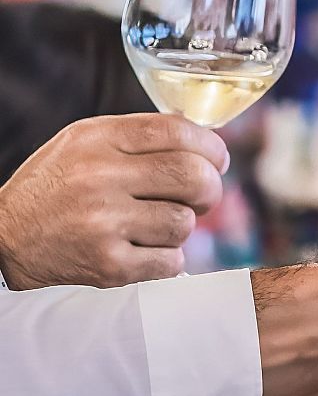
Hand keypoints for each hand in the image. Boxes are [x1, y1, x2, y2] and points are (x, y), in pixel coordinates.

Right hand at [0, 114, 226, 288]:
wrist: (5, 239)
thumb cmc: (57, 187)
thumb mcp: (83, 144)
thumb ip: (138, 137)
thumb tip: (205, 140)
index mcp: (96, 139)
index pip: (177, 131)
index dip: (211, 146)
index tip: (217, 160)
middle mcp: (99, 177)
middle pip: (193, 176)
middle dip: (210, 188)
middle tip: (202, 196)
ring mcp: (103, 222)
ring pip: (185, 222)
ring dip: (179, 226)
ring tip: (152, 224)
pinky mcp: (108, 264)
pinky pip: (172, 260)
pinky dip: (166, 258)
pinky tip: (141, 249)